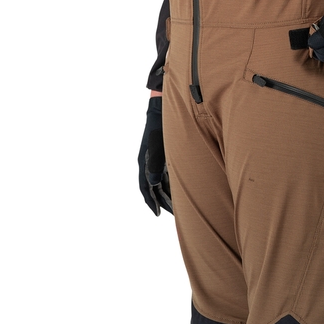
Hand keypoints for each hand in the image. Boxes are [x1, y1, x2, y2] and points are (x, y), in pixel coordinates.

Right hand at [137, 95, 172, 215]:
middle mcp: (148, 162)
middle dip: (161, 201)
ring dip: (167, 193)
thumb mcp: (158, 145)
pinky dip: (171, 183)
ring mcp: (155, 159)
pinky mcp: (164, 154)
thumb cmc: (161, 126)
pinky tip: (179, 188)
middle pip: (153, 187)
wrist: (162, 109)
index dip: (150, 201)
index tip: (157, 213)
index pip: (145, 187)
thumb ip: (155, 163)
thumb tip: (153, 183)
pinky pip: (166, 173)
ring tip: (176, 205)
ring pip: (160, 182)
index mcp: (144, 161)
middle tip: (171, 213)